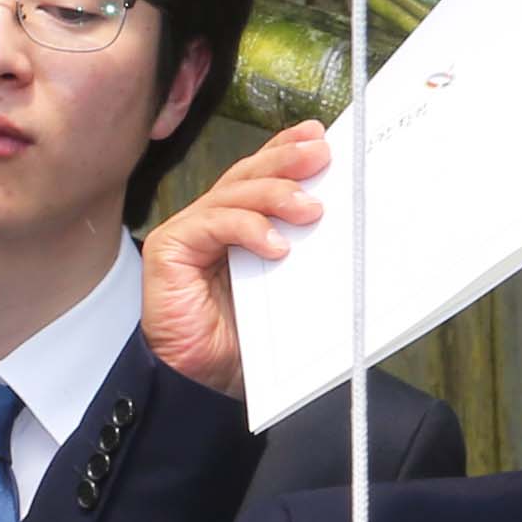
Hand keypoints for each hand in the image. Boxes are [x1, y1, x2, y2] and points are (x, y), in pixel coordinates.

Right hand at [143, 121, 332, 400]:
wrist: (205, 385)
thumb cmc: (245, 342)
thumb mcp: (290, 286)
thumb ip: (308, 252)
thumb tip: (352, 222)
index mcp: (239, 228)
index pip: (261, 177)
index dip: (286, 149)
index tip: (320, 136)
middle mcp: (211, 224)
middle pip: (247, 175)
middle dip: (286, 160)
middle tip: (321, 154)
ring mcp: (188, 234)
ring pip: (232, 194)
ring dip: (275, 193)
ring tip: (310, 208)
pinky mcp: (169, 250)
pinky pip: (211, 224)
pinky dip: (246, 228)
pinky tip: (275, 245)